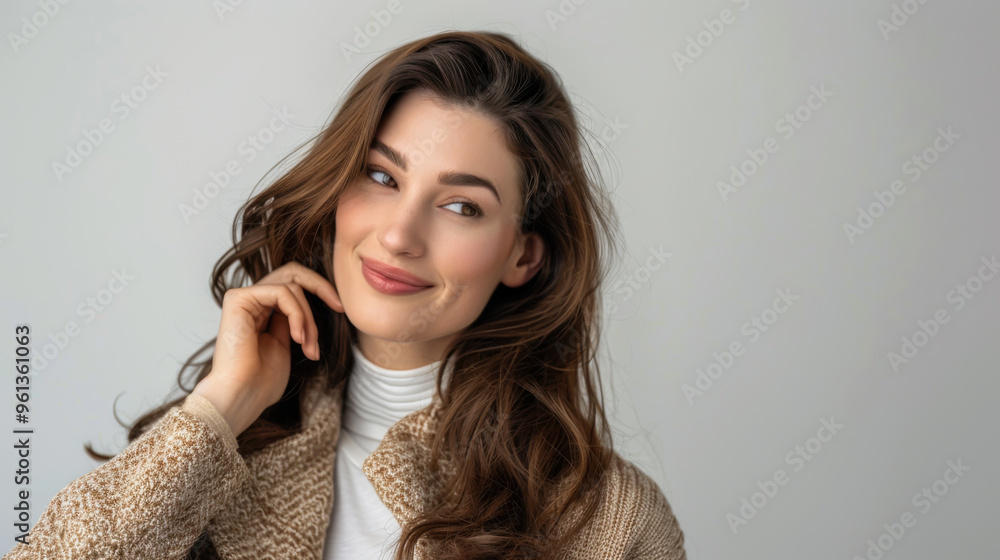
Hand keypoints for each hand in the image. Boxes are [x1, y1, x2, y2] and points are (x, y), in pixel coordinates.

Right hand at [192, 261, 343, 436]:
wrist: (242, 397)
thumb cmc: (262, 382)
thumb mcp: (288, 345)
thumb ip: (295, 322)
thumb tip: (312, 305)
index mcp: (262, 310)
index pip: (294, 283)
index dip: (319, 288)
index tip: (340, 308)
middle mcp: (251, 300)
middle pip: (292, 271)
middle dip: (320, 286)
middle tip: (338, 307)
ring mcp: (243, 297)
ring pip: (292, 286)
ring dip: (309, 319)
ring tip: (308, 347)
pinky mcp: (238, 299)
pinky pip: (282, 292)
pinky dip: (297, 314)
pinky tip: (298, 338)